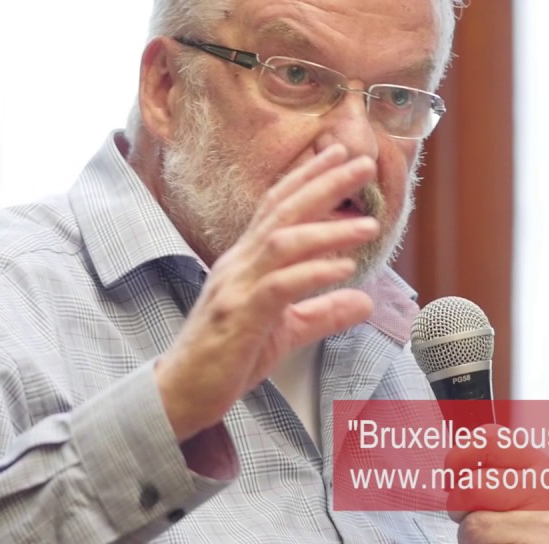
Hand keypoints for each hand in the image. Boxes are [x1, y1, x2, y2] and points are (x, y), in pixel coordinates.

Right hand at [155, 144, 379, 440]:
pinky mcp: (239, 317)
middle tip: (362, 162)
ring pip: (284, 243)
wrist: (180, 393)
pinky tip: (343, 270)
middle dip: (324, 183)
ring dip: (329, 230)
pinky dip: (312, 274)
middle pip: (284, 211)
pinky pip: (279, 287)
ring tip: (368, 224)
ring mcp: (236, 287)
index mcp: (246, 260)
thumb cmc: (226, 358)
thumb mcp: (286, 331)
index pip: (277, 206)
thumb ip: (324, 313)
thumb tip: (364, 301)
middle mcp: (239, 263)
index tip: (338, 154)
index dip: (307, 177)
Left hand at [446, 425, 548, 543]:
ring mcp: (546, 518)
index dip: (460, 456)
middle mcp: (546, 486)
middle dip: (460, 502)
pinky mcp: (539, 541)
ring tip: (489, 535)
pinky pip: (481, 536)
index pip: (489, 438)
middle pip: (472, 484)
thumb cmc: (515, 529)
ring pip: (474, 519)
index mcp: (538, 463)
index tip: (454, 474)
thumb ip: (490, 467)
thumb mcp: (508, 488)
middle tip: (467, 511)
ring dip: (470, 531)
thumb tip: (458, 452)